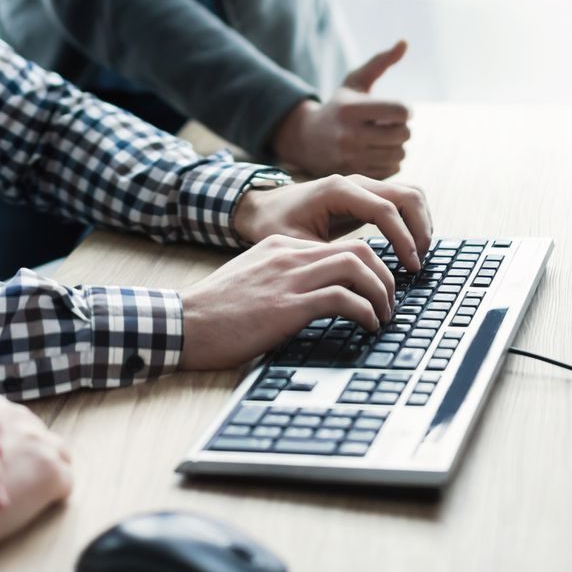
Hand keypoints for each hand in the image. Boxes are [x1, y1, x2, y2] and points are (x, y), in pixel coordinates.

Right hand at [179, 234, 404, 370]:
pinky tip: (367, 327)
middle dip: (384, 275)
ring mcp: (289, 278)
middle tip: (389, 301)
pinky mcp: (288, 306)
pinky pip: (344, 299)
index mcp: (280, 246)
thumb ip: (281, 279)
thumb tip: (313, 296)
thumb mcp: (252, 281)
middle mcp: (289, 255)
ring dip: (381, 293)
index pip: (340, 245)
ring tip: (383, 315)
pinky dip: (365, 312)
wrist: (183, 323)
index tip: (377, 287)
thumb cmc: (213, 312)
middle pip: (359, 249)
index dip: (368, 266)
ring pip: (358, 268)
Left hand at [233, 172, 431, 271]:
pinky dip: (412, 221)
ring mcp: (363, 186)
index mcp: (338, 191)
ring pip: (410, 195)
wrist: (262, 207)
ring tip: (417, 256)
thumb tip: (358, 278)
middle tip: (418, 263)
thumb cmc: (273, 225)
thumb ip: (326, 258)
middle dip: (420, 230)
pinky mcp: (366, 195)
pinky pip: (401, 201)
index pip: (385, 210)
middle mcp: (355, 182)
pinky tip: (408, 247)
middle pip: (408, 195)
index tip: (411, 266)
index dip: (404, 239)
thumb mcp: (294, 245)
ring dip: (421, 224)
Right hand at [270, 41, 411, 177]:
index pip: (401, 111)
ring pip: (400, 155)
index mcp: (351, 109)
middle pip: (404, 135)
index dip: (405, 110)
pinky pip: (392, 170)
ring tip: (383, 139)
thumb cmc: (339, 106)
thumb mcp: (355, 81)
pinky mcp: (354, 174)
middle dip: (402, 128)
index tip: (396, 110)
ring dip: (397, 146)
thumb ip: (381, 62)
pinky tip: (376, 153)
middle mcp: (349, 134)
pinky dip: (390, 162)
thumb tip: (405, 41)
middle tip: (390, 125)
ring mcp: (350, 158)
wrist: (306, 139)